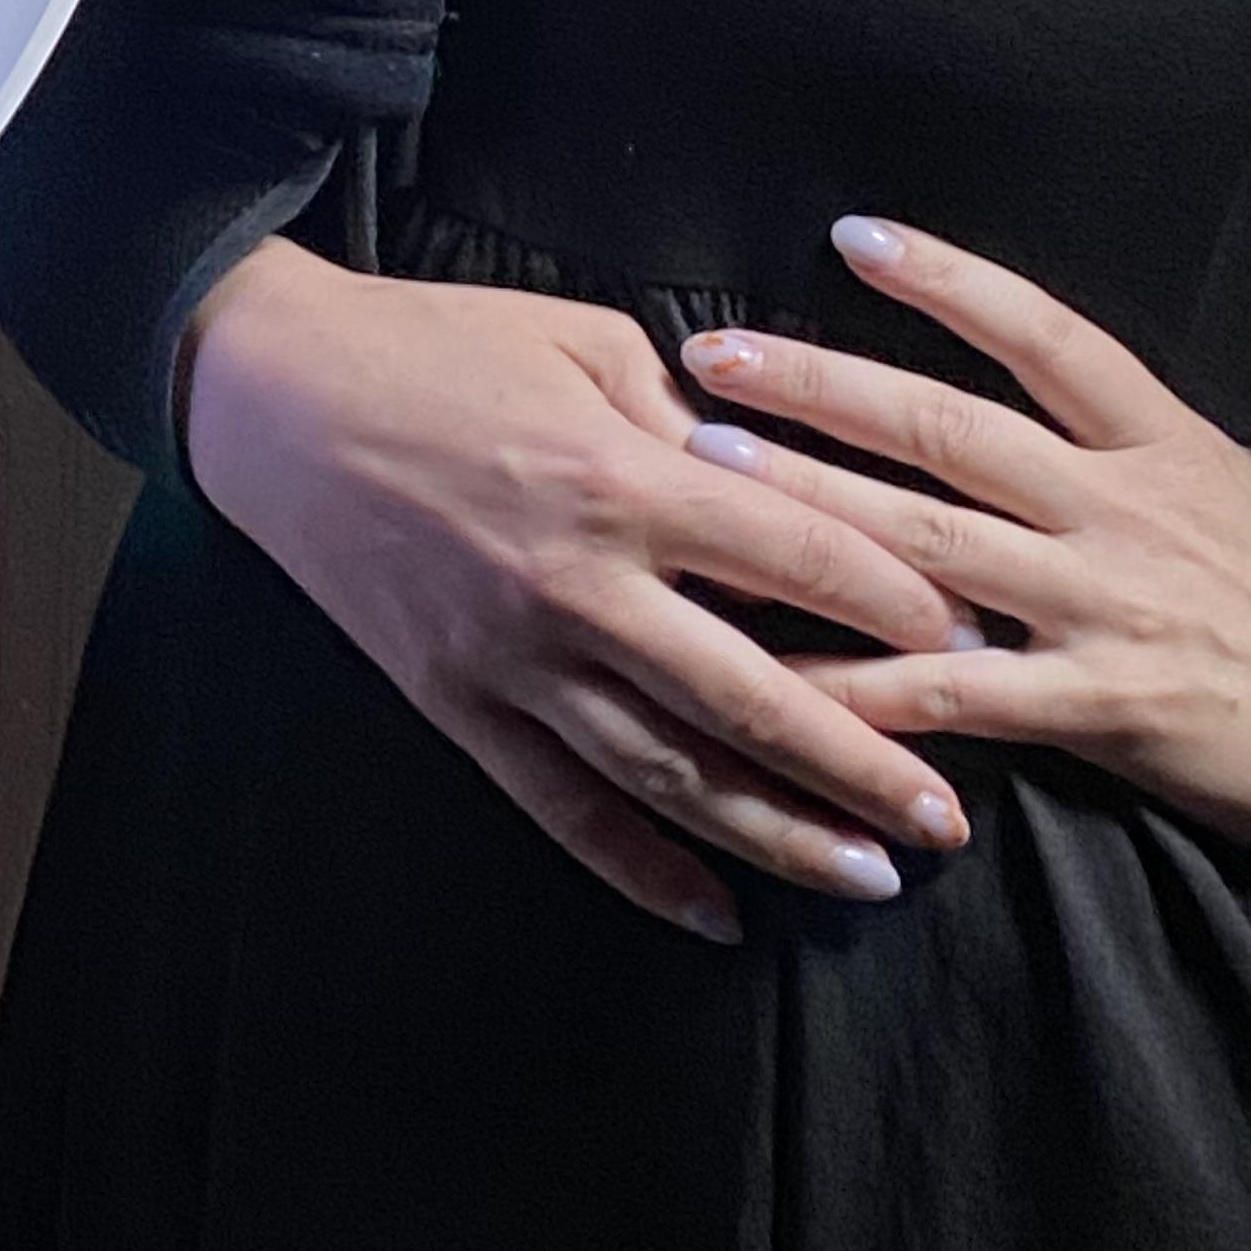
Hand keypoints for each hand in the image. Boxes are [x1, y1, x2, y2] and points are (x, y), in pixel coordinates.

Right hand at [178, 239, 977, 940]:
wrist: (275, 395)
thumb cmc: (440, 344)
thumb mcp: (582, 340)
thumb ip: (687, 414)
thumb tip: (777, 469)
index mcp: (618, 477)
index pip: (792, 555)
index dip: (894, 602)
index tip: (975, 640)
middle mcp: (575, 585)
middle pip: (749, 698)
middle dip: (863, 764)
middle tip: (951, 817)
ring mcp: (512, 658)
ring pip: (668, 775)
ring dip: (777, 834)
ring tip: (870, 874)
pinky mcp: (458, 704)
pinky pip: (563, 807)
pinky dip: (641, 869)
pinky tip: (715, 910)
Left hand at [679, 219, 1250, 874]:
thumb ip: (1230, 402)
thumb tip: (1204, 338)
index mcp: (1162, 439)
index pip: (1040, 332)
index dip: (945, 279)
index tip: (852, 236)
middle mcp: (1118, 506)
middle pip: (945, 427)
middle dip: (818, 387)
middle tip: (710, 358)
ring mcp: (1102, 603)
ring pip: (926, 541)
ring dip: (807, 507)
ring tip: (706, 475)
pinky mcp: (1099, 705)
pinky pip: (956, 691)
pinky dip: (864, 685)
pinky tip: (782, 680)